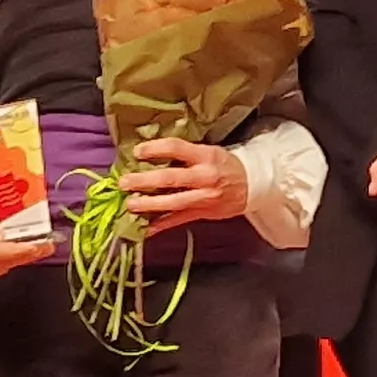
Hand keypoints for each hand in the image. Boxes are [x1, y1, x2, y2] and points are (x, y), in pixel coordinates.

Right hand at [0, 208, 52, 286]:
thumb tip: (0, 236)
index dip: (20, 250)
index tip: (39, 245)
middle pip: (2, 263)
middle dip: (26, 255)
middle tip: (47, 246)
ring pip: (1, 269)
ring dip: (20, 259)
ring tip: (38, 248)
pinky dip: (9, 262)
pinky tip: (20, 254)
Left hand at [119, 138, 250, 226]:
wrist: (252, 185)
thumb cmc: (224, 165)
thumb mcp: (208, 151)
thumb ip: (183, 154)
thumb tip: (150, 154)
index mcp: (205, 156)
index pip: (177, 148)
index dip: (155, 149)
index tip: (137, 152)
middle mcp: (204, 177)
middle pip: (171, 178)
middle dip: (145, 181)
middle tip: (124, 183)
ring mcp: (203, 197)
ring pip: (173, 202)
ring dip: (149, 205)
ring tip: (130, 205)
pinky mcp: (202, 213)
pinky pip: (179, 220)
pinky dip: (161, 225)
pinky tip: (145, 228)